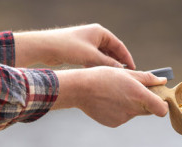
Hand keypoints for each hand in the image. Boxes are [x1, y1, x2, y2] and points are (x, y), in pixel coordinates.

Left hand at [14, 24, 134, 68]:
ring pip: (103, 57)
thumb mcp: (92, 57)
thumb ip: (108, 64)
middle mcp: (94, 36)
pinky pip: (94, 61)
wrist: (47, 47)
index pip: (119, 46)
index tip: (134, 70)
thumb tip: (122, 71)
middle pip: (112, 52)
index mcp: (100, 32)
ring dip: (107, 67)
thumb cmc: (69, 47)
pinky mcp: (80, 51)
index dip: (127, 58)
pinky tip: (99, 77)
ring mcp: (87, 43)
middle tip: (125, 77)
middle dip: (118, 64)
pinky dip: (98, 68)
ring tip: (113, 79)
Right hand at [52, 67, 168, 126]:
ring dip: (130, 105)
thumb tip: (162, 81)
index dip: (163, 106)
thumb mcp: (127, 73)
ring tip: (115, 94)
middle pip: (148, 110)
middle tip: (134, 92)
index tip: (160, 100)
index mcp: (139, 96)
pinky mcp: (114, 123)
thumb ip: (147, 79)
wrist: (81, 89)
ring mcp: (124, 119)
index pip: (161, 110)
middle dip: (145, 102)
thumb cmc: (103, 77)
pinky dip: (119, 110)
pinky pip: (122, 117)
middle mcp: (133, 110)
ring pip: (134, 113)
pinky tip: (109, 102)